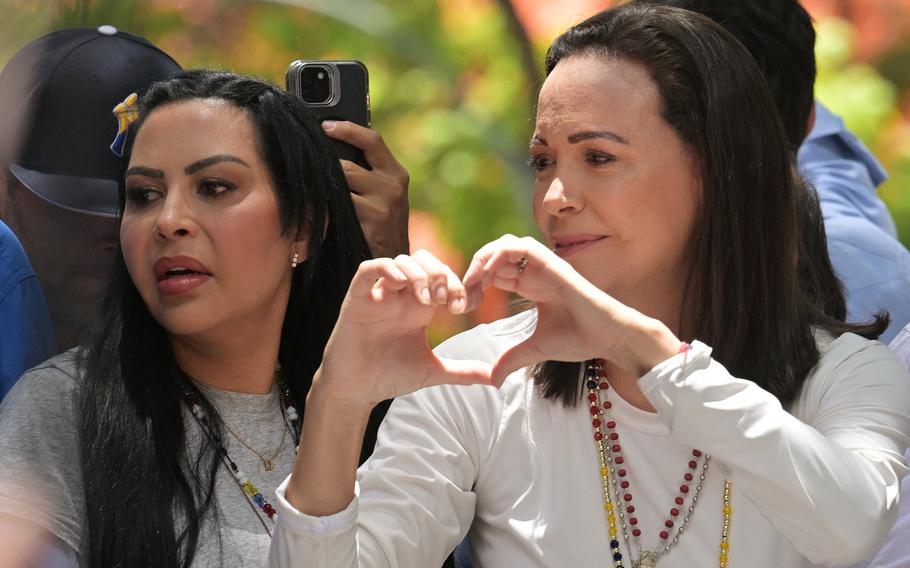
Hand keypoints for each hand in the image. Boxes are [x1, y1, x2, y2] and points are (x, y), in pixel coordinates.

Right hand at [313, 250, 493, 409]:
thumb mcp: (433, 371)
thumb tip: (495, 379)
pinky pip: (369, 268)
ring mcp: (380, 294)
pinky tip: (400, 286)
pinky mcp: (358, 297)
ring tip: (428, 301)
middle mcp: (401, 295)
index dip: (459, 284)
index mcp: (420, 306)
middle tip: (447, 301)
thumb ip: (463, 371)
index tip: (464, 307)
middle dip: (441, 274)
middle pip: (425, 260)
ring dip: (419, 275)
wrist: (356, 390)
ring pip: (402, 260)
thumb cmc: (390, 376)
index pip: (443, 276)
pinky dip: (387, 270)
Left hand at [322, 121, 409, 257]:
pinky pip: (337, 208)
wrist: (394, 261)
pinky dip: (325, 208)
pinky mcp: (370, 223)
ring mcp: (382, 206)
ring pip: (340, 186)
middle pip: (348, 165)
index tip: (325, 125)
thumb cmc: (380, 224)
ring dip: (324, 190)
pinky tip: (319, 212)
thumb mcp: (383, 194)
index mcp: (396, 173)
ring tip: (314, 194)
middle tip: (308, 166)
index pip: (372, 140)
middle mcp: (393, 186)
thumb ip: (368, 172)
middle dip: (326, 168)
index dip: (347, 129)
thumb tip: (332, 146)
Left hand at [462, 235, 680, 383]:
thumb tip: (493, 380)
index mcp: (530, 285)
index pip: (495, 272)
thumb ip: (512, 359)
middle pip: (495, 255)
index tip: (464, 305)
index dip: (475, 284)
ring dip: (484, 257)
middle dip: (474, 269)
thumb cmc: (580, 339)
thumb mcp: (535, 349)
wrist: (609, 337)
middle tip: (464, 293)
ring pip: (505, 244)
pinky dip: (499, 254)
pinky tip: (487, 274)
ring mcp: (543, 265)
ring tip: (473, 280)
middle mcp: (535, 272)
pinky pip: (520, 247)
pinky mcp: (552, 263)